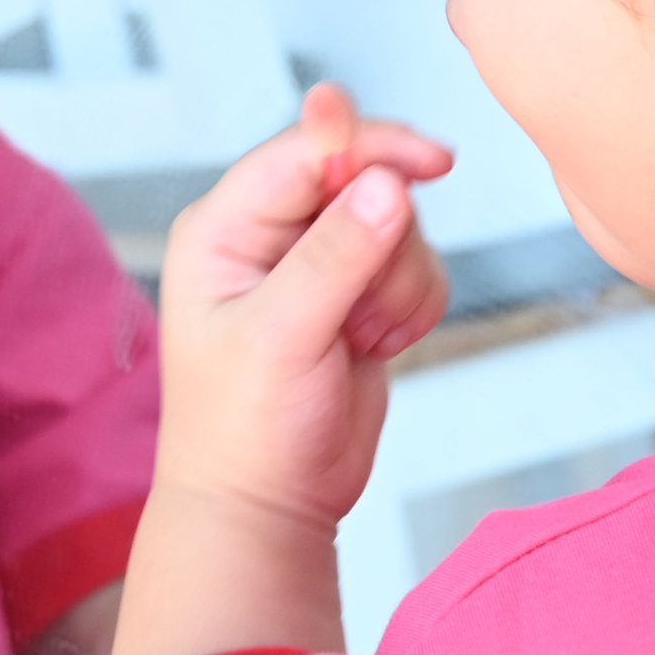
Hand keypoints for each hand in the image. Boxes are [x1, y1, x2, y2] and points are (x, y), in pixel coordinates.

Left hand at [153, 83, 452, 546]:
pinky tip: (375, 350)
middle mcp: (269, 237)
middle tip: (361, 312)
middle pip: (365, 179)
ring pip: (401, 226)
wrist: (267, 507)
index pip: (306, 151)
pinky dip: (413, 310)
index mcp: (224, 229)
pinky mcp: (359, 301)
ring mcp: (319, 267)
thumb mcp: (281, 338)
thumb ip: (335, 257)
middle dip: (385, 242)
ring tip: (360, 341)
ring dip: (399, 286)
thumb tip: (388, 186)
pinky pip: (418, 271)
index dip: (369, 147)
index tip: (430, 162)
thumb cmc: (243, 432)